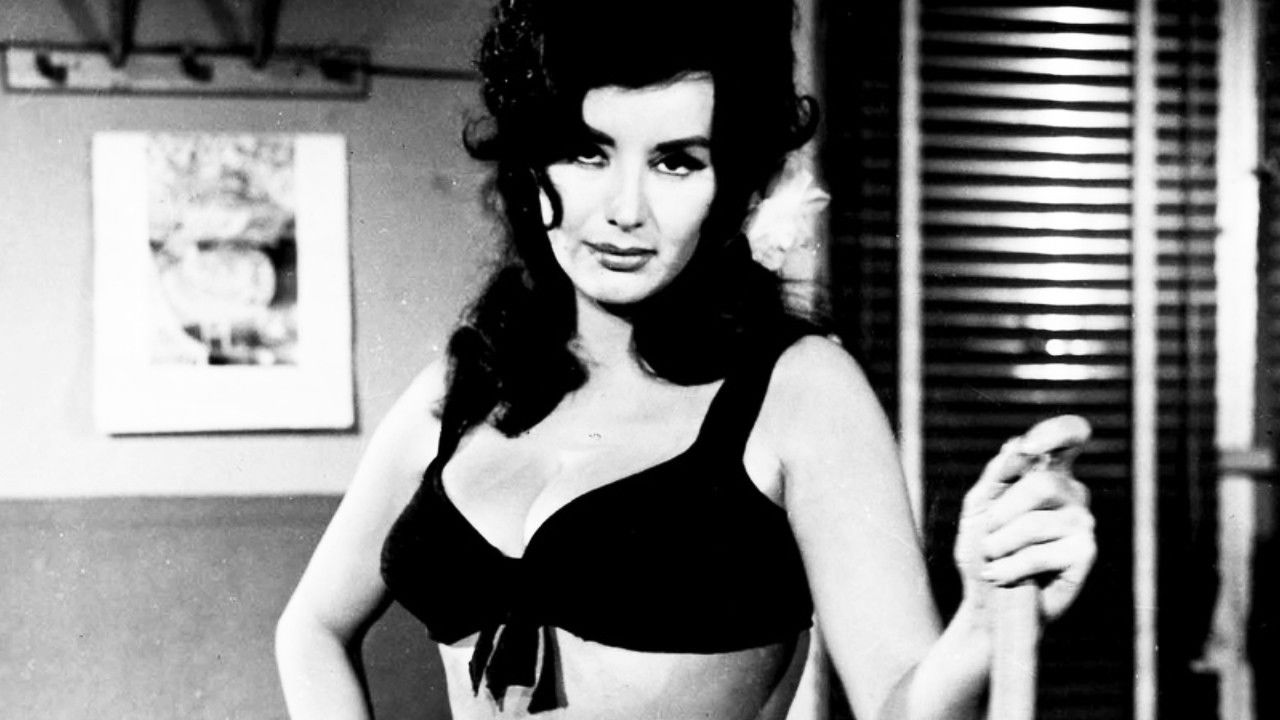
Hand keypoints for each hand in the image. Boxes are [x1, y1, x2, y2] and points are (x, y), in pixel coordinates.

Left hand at [953, 418, 1096, 622]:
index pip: (1071, 435)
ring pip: (1036, 523)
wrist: (988, 600)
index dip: (1056, 433)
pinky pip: (1041, 553)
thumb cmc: (984, 548)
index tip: (1029, 449)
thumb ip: (998, 474)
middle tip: (988, 534)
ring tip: (992, 557)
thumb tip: (1016, 447)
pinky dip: (1011, 566)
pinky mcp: (1085, 553)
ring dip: (1001, 543)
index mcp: (1049, 472)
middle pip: (1042, 483)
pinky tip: (999, 574)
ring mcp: (1083, 522)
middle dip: (1003, 511)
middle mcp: (1072, 492)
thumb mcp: (979, 506)